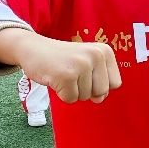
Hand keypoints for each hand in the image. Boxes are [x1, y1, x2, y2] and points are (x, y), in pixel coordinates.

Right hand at [0, 29, 121, 103]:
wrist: (33, 48)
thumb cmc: (62, 59)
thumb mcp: (87, 63)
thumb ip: (100, 82)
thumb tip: (99, 99)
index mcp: (104, 51)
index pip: (115, 84)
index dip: (99, 84)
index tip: (85, 73)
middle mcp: (96, 55)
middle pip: (101, 92)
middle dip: (86, 90)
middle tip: (72, 74)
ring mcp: (81, 65)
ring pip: (85, 97)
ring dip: (72, 91)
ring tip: (63, 74)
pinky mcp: (66, 76)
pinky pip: (70, 99)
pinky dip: (61, 94)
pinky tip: (55, 78)